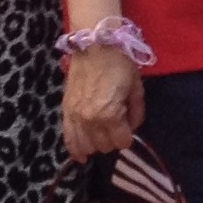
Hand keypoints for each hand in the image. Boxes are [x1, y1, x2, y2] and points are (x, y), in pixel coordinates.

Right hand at [63, 44, 145, 160]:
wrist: (94, 46)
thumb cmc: (119, 63)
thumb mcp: (136, 87)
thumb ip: (137, 111)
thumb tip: (134, 127)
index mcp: (110, 114)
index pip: (122, 142)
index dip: (128, 136)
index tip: (129, 126)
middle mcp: (90, 120)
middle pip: (104, 146)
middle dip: (113, 139)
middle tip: (117, 125)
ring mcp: (75, 117)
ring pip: (86, 146)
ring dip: (97, 143)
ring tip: (103, 133)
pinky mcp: (65, 112)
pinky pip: (67, 139)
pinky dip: (75, 150)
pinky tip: (81, 156)